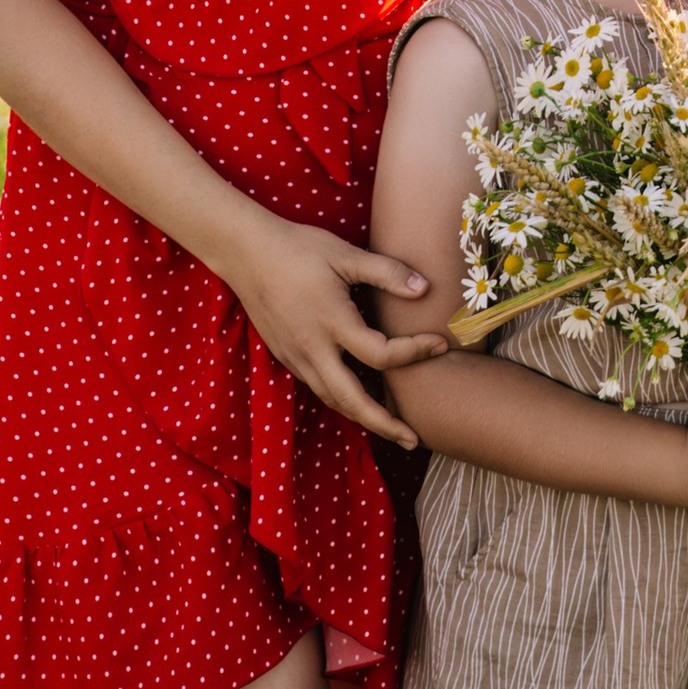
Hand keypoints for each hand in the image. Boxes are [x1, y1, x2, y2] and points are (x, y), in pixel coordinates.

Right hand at [220, 210, 454, 452]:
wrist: (246, 253)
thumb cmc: (298, 249)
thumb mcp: (345, 254)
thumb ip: (387, 272)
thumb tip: (425, 288)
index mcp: (333, 322)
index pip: (381, 353)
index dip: (415, 352)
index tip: (441, 344)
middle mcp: (313, 348)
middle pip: (352, 401)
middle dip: (384, 424)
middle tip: (414, 439)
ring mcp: (296, 356)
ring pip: (332, 399)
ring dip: (362, 417)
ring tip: (390, 428)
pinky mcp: (285, 356)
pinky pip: (318, 387)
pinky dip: (341, 400)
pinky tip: (357, 398)